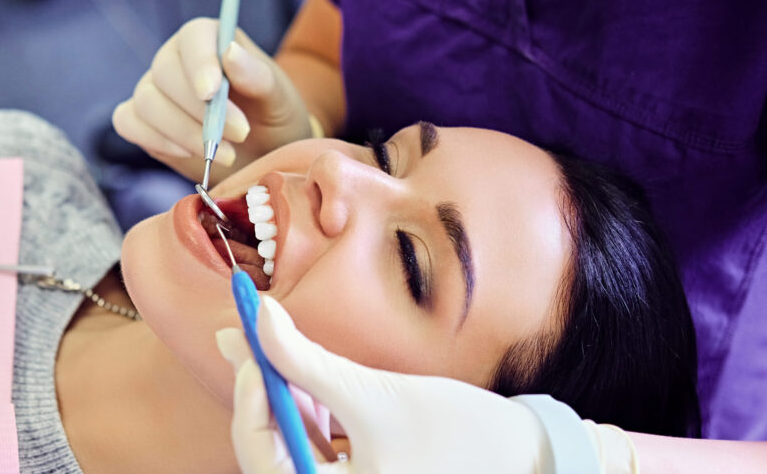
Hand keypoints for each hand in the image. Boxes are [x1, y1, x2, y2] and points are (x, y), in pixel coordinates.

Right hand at [112, 18, 313, 183]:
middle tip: (238, 135)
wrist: (262, 157)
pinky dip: (158, 140)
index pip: (193, 37)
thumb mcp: (278, 100)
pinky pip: (129, 124)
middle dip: (199, 111)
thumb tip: (230, 52)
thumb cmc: (272, 120)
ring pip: (147, 103)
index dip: (200, 63)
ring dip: (184, 132)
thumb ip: (258, 77)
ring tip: (224, 154)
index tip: (211, 93)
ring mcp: (155, 90)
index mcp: (210, 40)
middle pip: (165, 72)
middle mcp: (176, 59)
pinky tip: (190, 154)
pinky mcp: (142, 122)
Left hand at [215, 295, 547, 473]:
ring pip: (292, 443)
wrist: (525, 458)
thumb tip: (256, 316)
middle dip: (263, 388)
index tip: (250, 344)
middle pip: (271, 448)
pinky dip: (310, 410)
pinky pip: (317, 446)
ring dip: (286, 395)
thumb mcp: (372, 395)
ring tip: (286, 348)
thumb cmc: (458, 436)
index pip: (259, 455)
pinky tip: (315, 377)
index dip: (248, 396)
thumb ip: (305, 360)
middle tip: (253, 334)